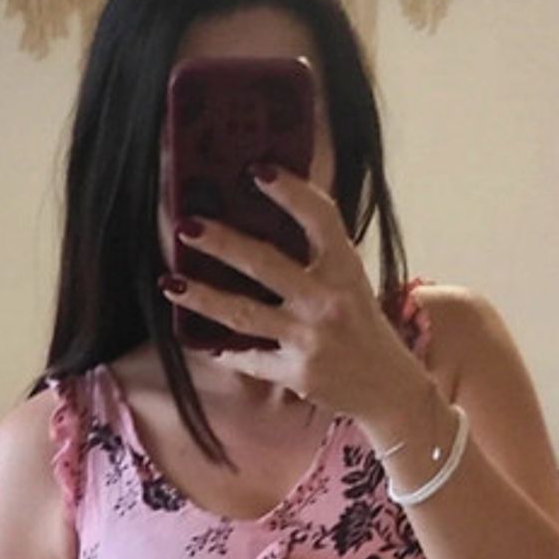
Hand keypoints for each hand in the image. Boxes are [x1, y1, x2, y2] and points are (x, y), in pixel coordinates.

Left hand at [167, 165, 408, 420]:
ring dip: (203, 298)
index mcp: (345, 269)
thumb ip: (317, 254)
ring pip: (245, 315)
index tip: (257, 169)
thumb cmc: (362, 327)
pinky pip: (250, 359)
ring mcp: (310, 340)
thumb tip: (263, 215)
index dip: (291, 192)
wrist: (388, 388)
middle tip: (186, 225)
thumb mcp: (351, 282)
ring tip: (170, 283)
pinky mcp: (297, 374)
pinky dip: (224, 352)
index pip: (320, 218)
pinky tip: (198, 340)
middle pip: (266, 265)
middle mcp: (328, 301)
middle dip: (222, 243)